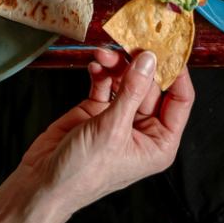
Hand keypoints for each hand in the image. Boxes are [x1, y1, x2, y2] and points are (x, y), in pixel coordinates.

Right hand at [17, 48, 192, 213]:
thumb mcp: (112, 129)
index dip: (177, 73)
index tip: (170, 47)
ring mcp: (119, 118)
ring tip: (104, 54)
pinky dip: (101, 73)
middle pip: (151, 85)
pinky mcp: (97, 110)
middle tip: (130, 41)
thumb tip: (149, 59)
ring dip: (117, 65)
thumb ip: (132, 91)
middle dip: (139, 63)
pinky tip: (94, 66)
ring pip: (127, 81)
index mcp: (159, 142)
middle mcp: (143, 129)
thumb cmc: (83, 172)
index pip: (179, 100)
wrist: (44, 182)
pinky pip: (106, 84)